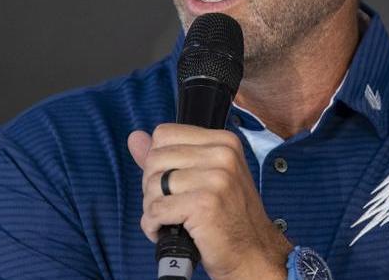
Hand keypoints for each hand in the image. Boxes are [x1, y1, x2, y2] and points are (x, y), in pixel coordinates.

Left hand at [128, 124, 291, 279]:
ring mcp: (216, 178)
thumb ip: (168, 156)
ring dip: (152, 209)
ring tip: (170, 220)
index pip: (164, 134)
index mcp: (224, 142)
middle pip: (154, 159)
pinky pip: (156, 210)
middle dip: (152, 187)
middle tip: (170, 206)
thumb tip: (135, 138)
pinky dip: (153, 226)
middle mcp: (223, 154)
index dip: (158, 162)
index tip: (171, 184)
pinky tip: (166, 232)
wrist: (253, 254)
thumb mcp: (204, 178)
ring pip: (153, 185)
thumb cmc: (228, 218)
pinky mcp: (204, 204)